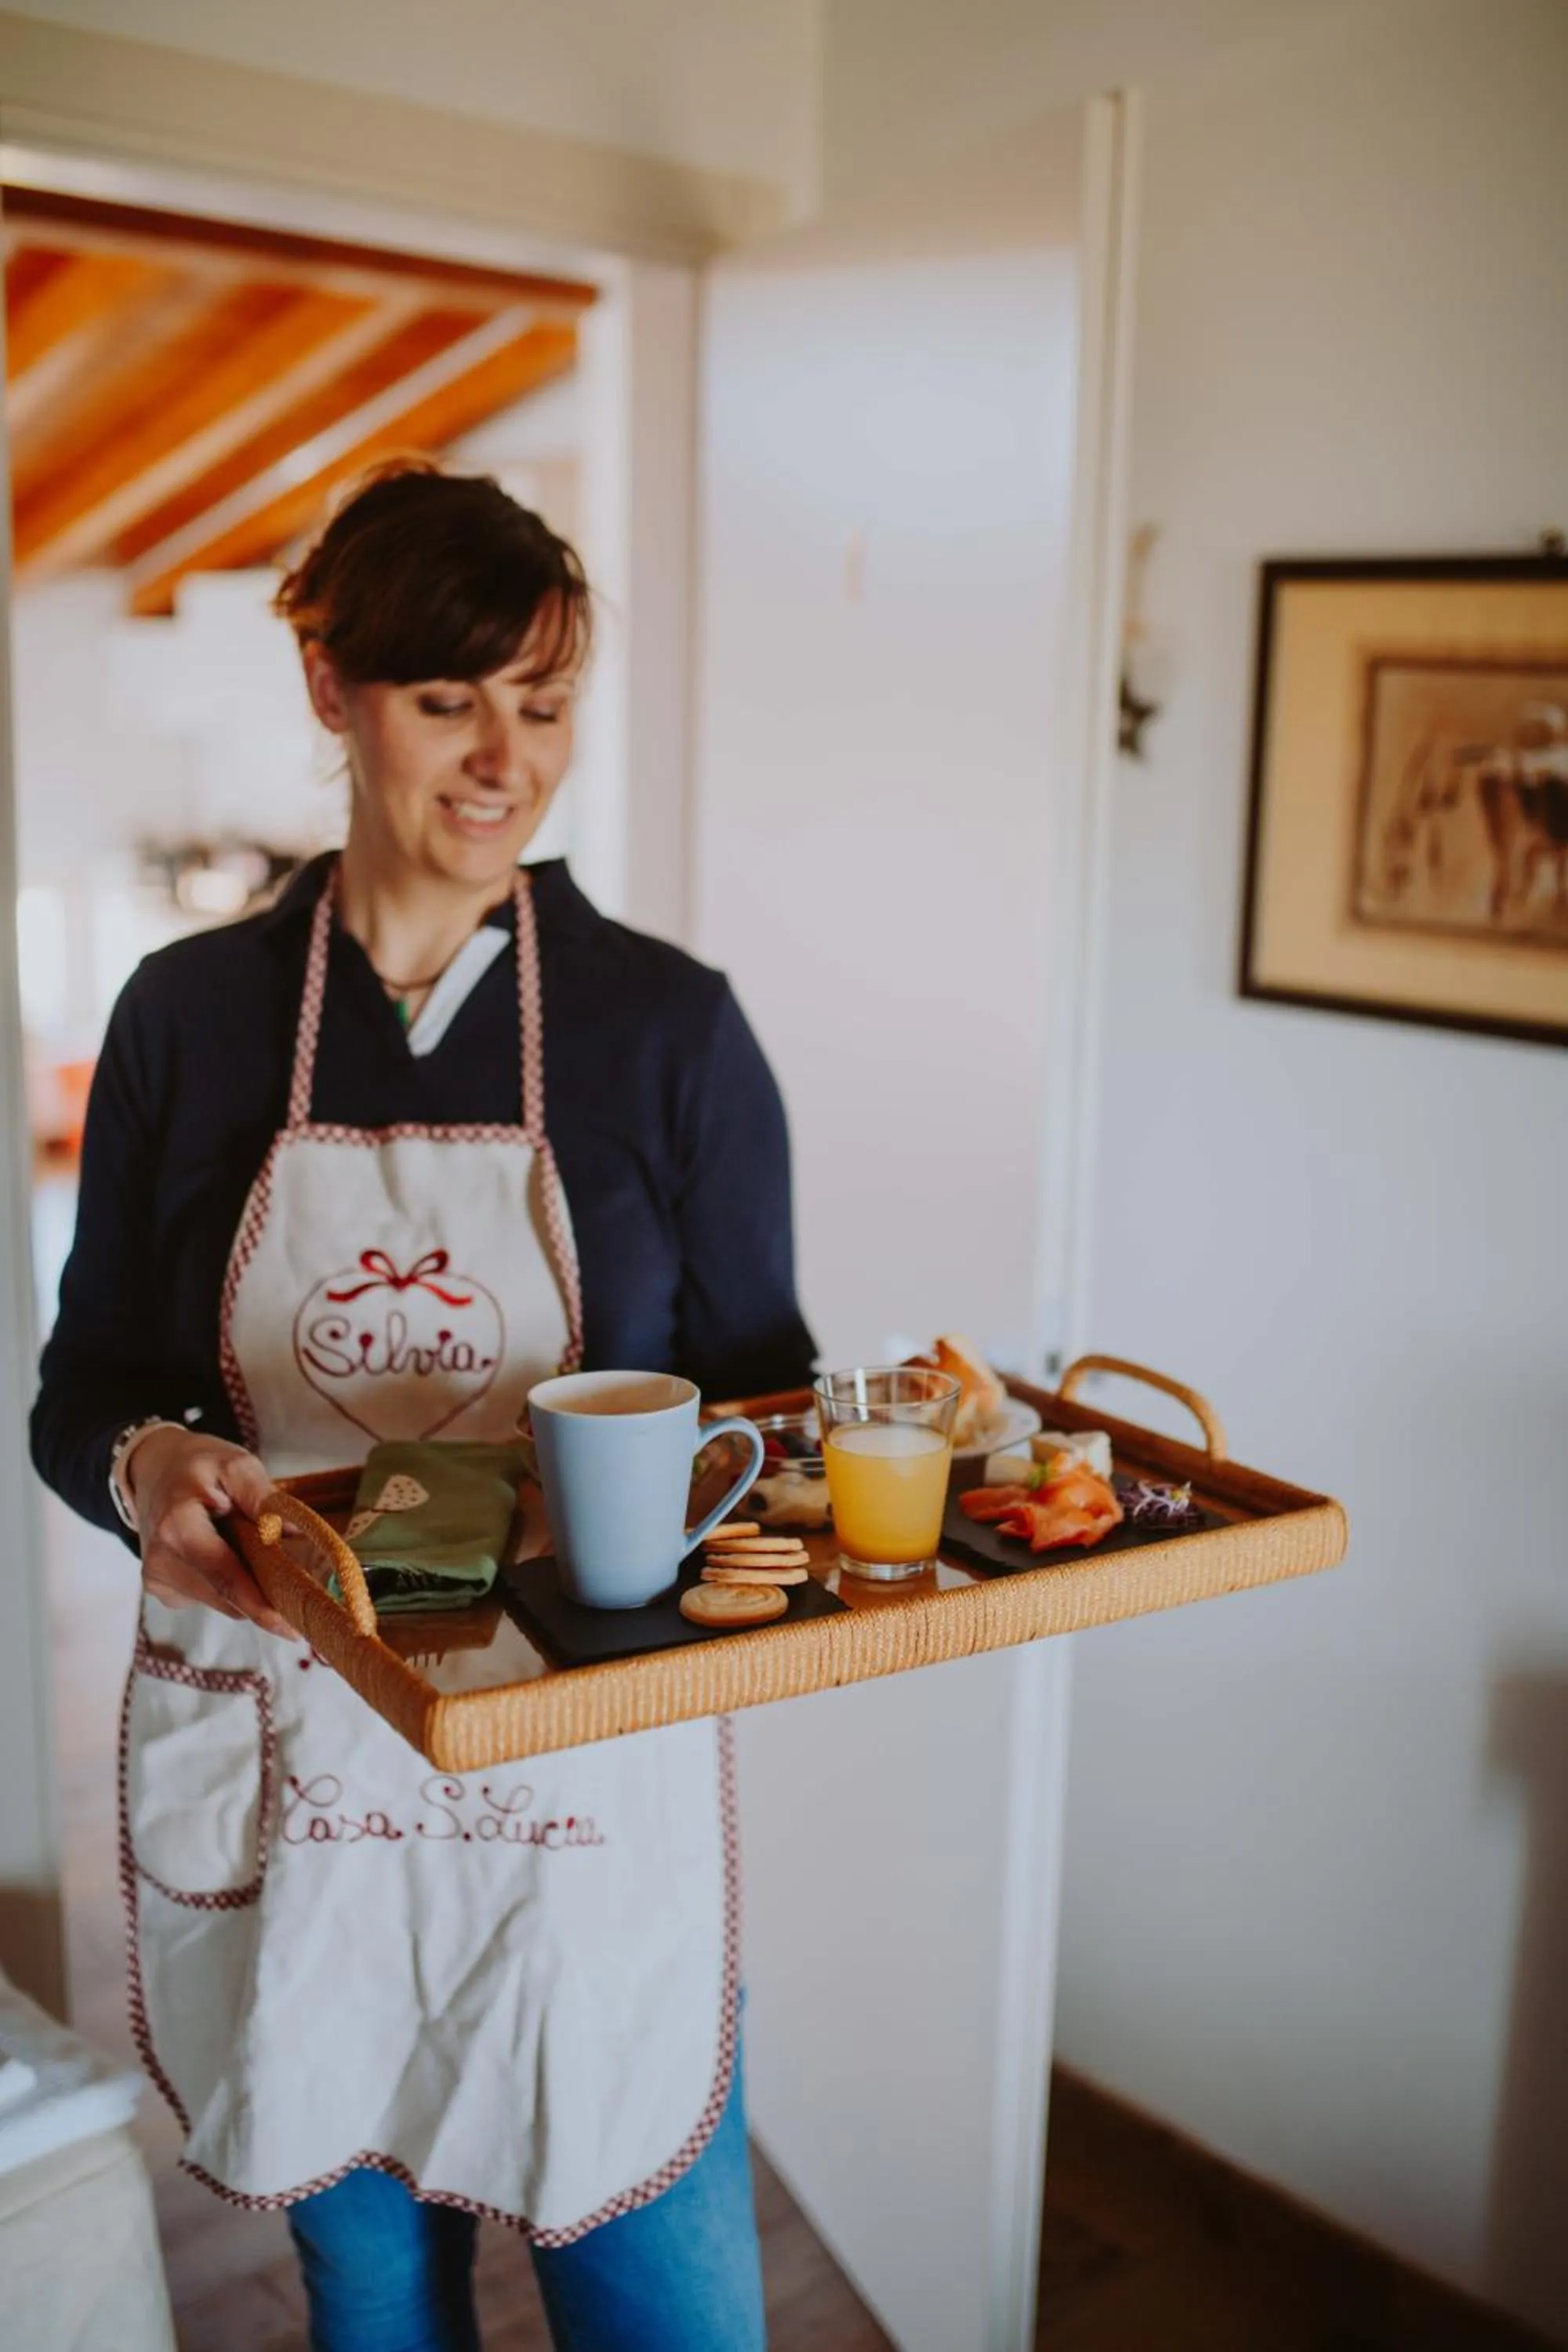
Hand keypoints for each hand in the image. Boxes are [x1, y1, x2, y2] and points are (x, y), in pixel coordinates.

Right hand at [127, 1428, 297, 1640]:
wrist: (153, 1471)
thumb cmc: (199, 1466)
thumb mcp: (235, 1465)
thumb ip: (263, 1498)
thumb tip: (296, 1533)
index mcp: (177, 1528)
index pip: (224, 1577)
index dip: (260, 1605)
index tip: (293, 1627)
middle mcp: (161, 1562)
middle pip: (227, 1596)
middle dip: (265, 1591)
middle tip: (297, 1576)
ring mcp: (158, 1580)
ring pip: (223, 1602)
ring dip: (247, 1584)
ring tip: (249, 1547)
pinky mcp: (163, 1590)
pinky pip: (211, 1597)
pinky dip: (229, 1584)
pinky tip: (227, 1554)